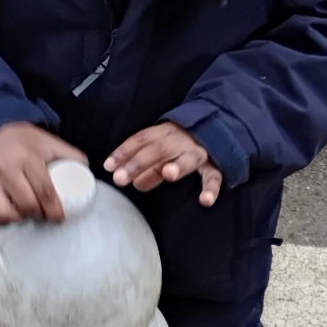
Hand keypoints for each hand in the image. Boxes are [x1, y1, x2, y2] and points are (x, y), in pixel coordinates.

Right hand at [0, 123, 88, 226]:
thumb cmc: (23, 138)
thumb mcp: (48, 141)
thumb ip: (69, 155)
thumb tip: (87, 174)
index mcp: (27, 158)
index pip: (44, 191)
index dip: (55, 210)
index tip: (60, 217)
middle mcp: (6, 170)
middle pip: (26, 205)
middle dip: (39, 215)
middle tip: (44, 214)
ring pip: (2, 213)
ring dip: (18, 219)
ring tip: (25, 214)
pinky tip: (8, 214)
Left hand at [104, 122, 221, 207]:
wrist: (218, 126)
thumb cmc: (180, 143)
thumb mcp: (160, 144)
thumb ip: (143, 161)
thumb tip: (119, 175)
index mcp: (165, 132)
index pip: (141, 139)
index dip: (124, 152)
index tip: (108, 166)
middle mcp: (181, 140)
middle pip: (159, 149)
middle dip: (139, 163)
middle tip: (121, 178)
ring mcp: (199, 152)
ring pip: (188, 159)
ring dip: (179, 165)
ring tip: (169, 174)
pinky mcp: (216, 165)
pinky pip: (214, 177)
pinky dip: (211, 188)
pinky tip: (205, 201)